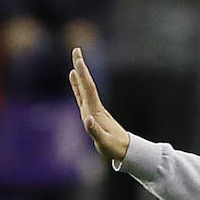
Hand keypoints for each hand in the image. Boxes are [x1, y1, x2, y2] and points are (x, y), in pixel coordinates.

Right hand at [69, 47, 129, 162]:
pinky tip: (75, 81)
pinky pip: (82, 96)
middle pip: (86, 83)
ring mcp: (93, 109)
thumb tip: (87, 119)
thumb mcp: (104, 142)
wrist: (124, 150)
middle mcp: (94, 107)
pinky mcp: (92, 113)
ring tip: (74, 63)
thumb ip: (95, 131)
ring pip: (84, 88)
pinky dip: (77, 86)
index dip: (82, 73)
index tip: (77, 59)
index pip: (88, 88)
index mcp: (95, 111)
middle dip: (81, 67)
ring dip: (79, 75)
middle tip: (76, 50)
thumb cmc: (114, 147)